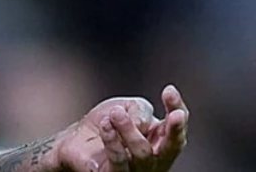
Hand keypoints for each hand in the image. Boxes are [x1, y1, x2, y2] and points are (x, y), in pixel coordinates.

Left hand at [49, 85, 188, 171]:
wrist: (76, 138)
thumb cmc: (107, 123)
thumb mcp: (128, 107)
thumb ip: (141, 111)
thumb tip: (142, 124)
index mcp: (160, 139)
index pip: (177, 126)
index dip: (178, 109)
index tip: (169, 91)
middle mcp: (154, 158)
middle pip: (172, 148)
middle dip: (174, 129)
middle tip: (172, 114)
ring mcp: (136, 170)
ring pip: (143, 154)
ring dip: (130, 130)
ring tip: (116, 113)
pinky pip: (118, 161)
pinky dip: (112, 141)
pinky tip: (105, 126)